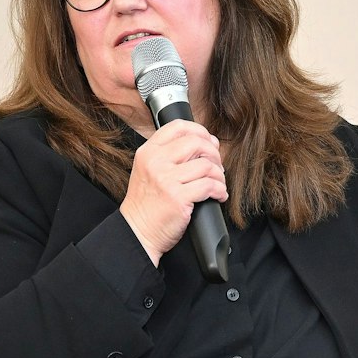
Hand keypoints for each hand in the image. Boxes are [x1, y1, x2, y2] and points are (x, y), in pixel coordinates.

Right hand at [120, 120, 225, 262]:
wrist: (137, 231)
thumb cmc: (147, 204)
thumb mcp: (148, 170)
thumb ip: (169, 155)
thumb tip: (206, 143)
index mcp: (148, 152)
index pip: (178, 127)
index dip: (200, 131)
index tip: (210, 142)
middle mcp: (156, 162)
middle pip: (196, 143)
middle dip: (214, 154)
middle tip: (217, 167)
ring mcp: (166, 179)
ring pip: (206, 165)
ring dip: (219, 175)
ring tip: (218, 184)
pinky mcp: (178, 197)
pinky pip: (209, 186)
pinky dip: (220, 190)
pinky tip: (218, 195)